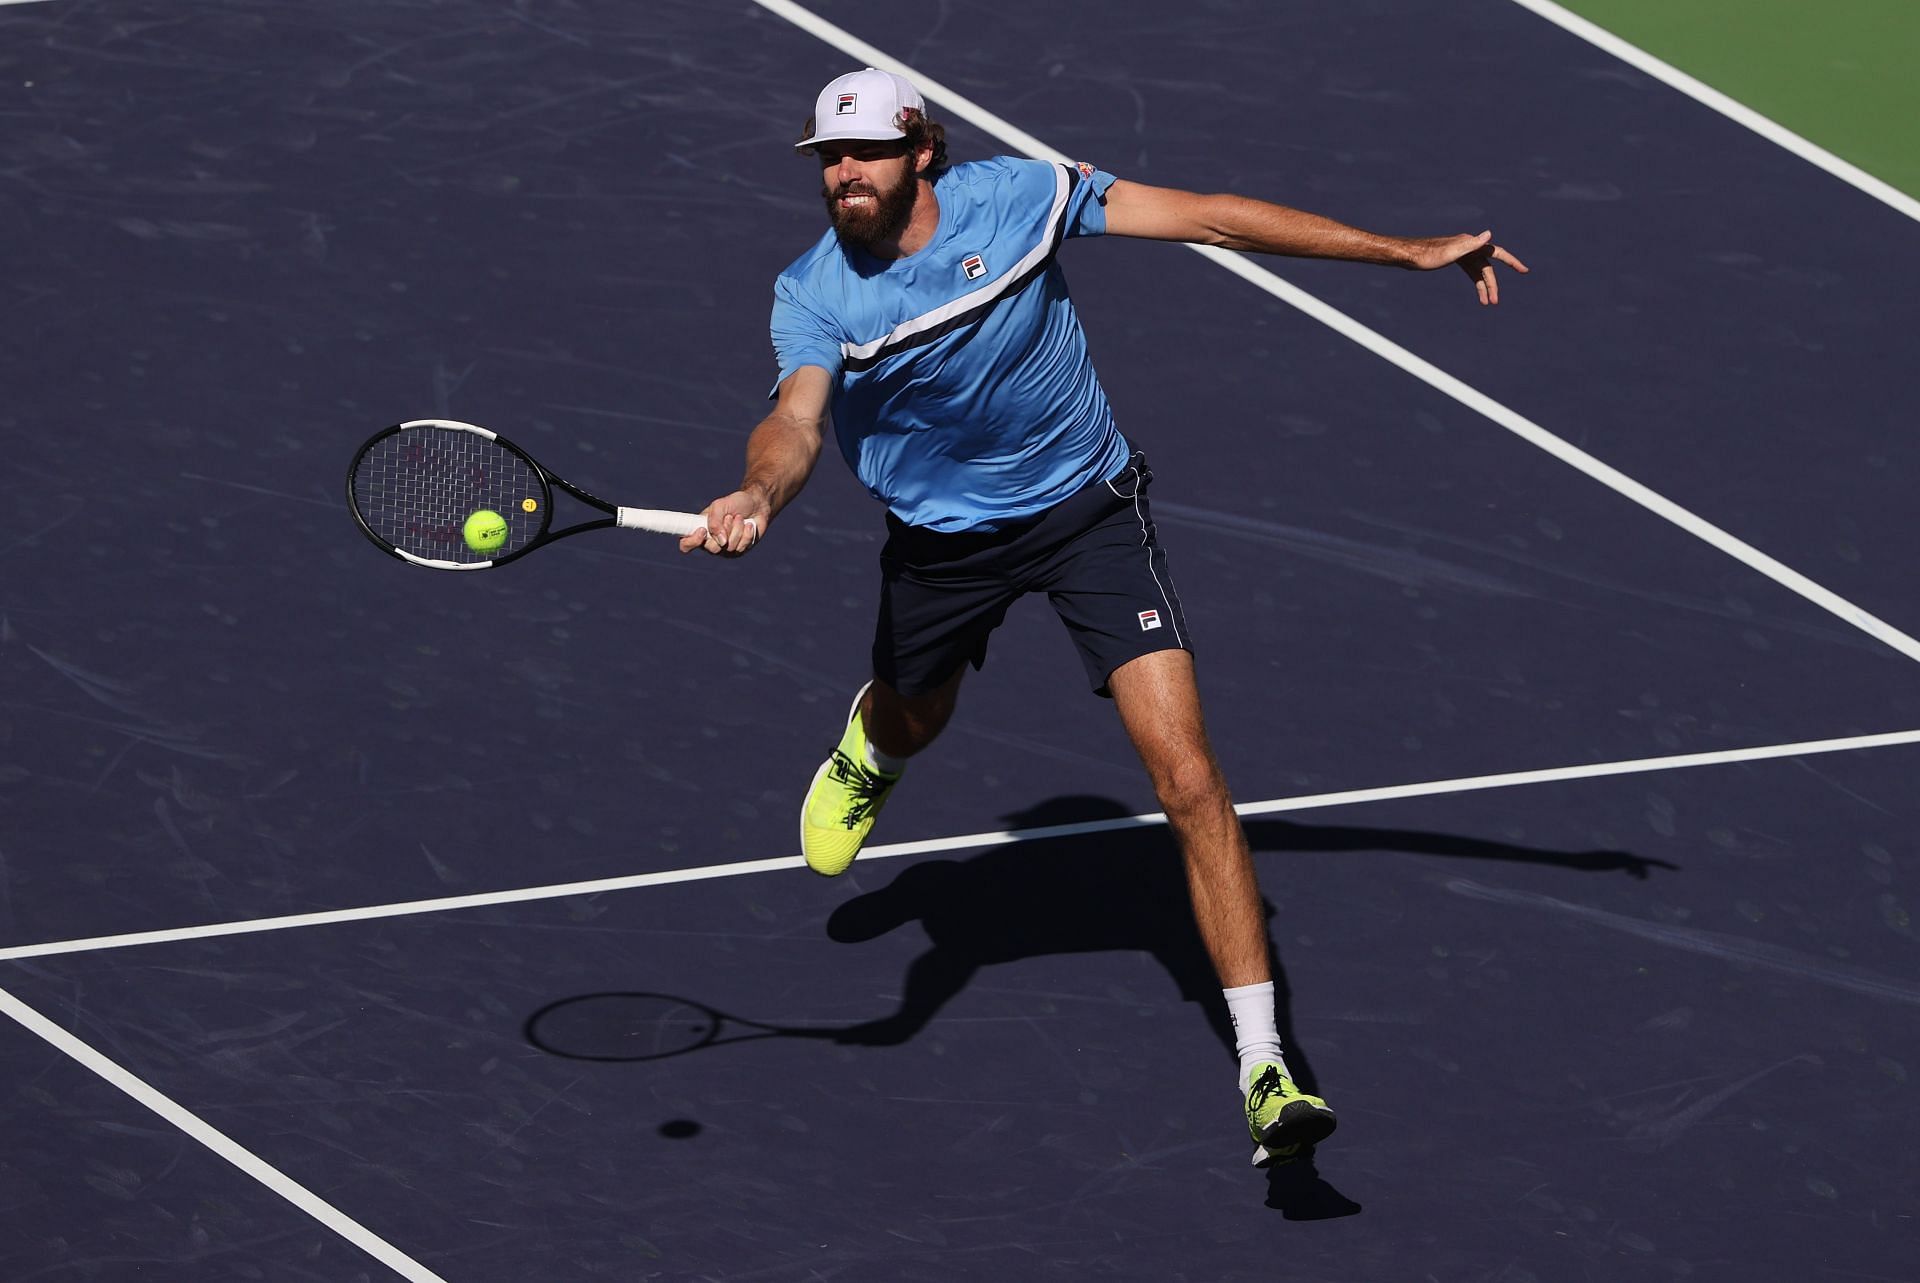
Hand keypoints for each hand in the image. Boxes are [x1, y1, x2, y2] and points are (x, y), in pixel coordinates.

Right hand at [678, 489, 766, 556]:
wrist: (756, 503)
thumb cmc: (734, 503)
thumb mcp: (720, 506)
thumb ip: (714, 521)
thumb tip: (720, 541)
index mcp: (700, 530)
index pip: (686, 544)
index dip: (692, 541)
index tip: (703, 530)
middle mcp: (711, 543)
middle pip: (711, 548)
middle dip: (724, 530)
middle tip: (730, 516)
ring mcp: (725, 549)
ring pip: (728, 548)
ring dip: (736, 529)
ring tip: (739, 517)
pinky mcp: (740, 550)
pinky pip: (742, 547)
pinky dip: (746, 533)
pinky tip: (749, 524)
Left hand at [1410, 230, 1528, 304]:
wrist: (1408, 255)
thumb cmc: (1427, 255)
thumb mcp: (1450, 252)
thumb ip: (1471, 244)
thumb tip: (1489, 234)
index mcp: (1471, 244)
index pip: (1497, 253)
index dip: (1512, 262)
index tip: (1524, 270)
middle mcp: (1469, 247)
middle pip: (1487, 267)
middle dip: (1493, 284)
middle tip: (1495, 302)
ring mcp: (1462, 253)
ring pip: (1479, 272)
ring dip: (1484, 287)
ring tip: (1488, 303)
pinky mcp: (1454, 259)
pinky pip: (1470, 272)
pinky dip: (1475, 282)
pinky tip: (1479, 294)